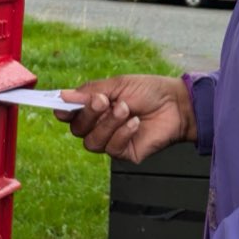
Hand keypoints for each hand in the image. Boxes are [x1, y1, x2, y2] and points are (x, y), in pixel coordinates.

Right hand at [54, 74, 196, 162]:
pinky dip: (122, 133)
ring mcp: (111, 141)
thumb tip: (63, 95)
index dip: (62, 111)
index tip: (61, 107)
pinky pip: (112, 148)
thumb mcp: (118, 85)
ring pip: (92, 142)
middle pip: (77, 129)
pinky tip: (135, 123)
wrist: (176, 104)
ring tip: (125, 109)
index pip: (69, 114)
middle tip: (104, 101)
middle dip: (89, 114)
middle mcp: (99, 125)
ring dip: (108, 124)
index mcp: (94, 107)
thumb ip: (90, 91)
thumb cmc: (149, 91)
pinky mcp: (125, 153)